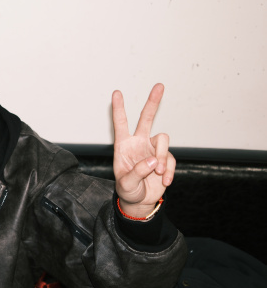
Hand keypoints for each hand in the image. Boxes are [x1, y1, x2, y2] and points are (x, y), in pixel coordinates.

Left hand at [112, 83, 175, 217]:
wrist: (141, 201)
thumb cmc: (128, 190)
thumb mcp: (126, 184)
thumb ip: (137, 172)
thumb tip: (153, 161)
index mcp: (124, 146)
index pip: (120, 124)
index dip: (118, 108)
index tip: (116, 93)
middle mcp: (139, 143)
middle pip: (146, 118)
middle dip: (153, 102)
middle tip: (159, 86)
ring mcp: (153, 149)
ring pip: (163, 140)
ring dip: (162, 157)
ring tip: (159, 174)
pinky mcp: (165, 158)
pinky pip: (171, 159)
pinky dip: (169, 171)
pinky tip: (165, 181)